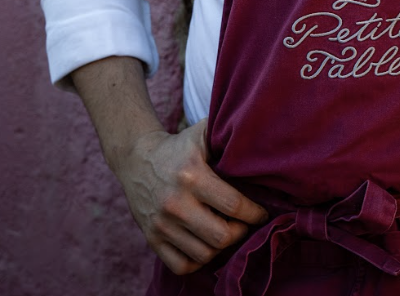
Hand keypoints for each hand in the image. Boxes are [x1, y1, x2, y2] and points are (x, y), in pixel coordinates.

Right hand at [110, 118, 268, 275]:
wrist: (137, 159)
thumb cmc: (179, 147)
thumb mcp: (202, 133)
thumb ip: (227, 133)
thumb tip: (258, 138)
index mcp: (192, 176)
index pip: (233, 205)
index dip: (254, 213)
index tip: (262, 213)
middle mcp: (175, 203)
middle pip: (221, 236)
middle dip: (240, 232)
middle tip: (244, 224)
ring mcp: (161, 225)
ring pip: (203, 254)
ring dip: (221, 247)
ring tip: (227, 232)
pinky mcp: (151, 239)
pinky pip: (181, 266)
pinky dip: (198, 261)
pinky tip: (206, 245)